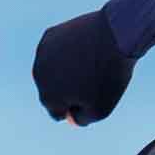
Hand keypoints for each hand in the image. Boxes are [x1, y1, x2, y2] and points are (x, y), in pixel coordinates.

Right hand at [32, 10, 135, 126]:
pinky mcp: (50, 35)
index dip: (78, 108)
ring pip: (54, 70)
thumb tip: (69, 116)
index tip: (95, 95)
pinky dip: (70, 53)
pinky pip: (58, 51)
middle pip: (53, 91)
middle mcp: (38, 76)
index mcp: (48, 97)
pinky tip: (85, 48)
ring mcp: (42, 54)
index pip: (58, 113)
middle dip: (70, 90)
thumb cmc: (109, 76)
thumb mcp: (101, 109)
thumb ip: (82, 119)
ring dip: (68, 71)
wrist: (115, 35)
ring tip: (91, 64)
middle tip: (94, 79)